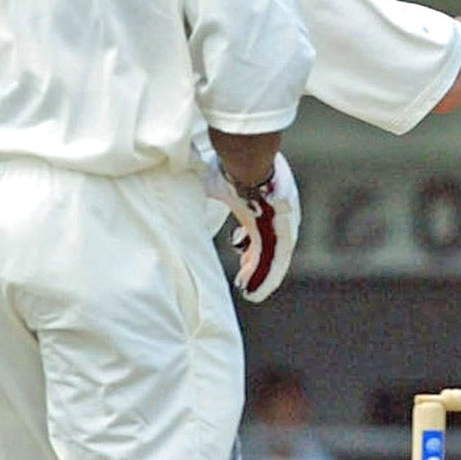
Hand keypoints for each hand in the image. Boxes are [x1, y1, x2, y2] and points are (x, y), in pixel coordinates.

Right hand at [202, 153, 298, 303]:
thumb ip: (205, 185)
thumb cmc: (230, 168)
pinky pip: (273, 266)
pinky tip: (253, 294)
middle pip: (267, 245)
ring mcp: (281, 228)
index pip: (258, 226)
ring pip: (271, 259)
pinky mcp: (282, 238)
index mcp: (261, 203)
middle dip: (255, 262)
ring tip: (249, 293)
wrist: (248, 165)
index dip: (249, 240)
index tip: (239, 246)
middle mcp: (276, 217)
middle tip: (244, 278)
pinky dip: (263, 280)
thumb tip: (178, 173)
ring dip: (259, 277)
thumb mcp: (214, 181)